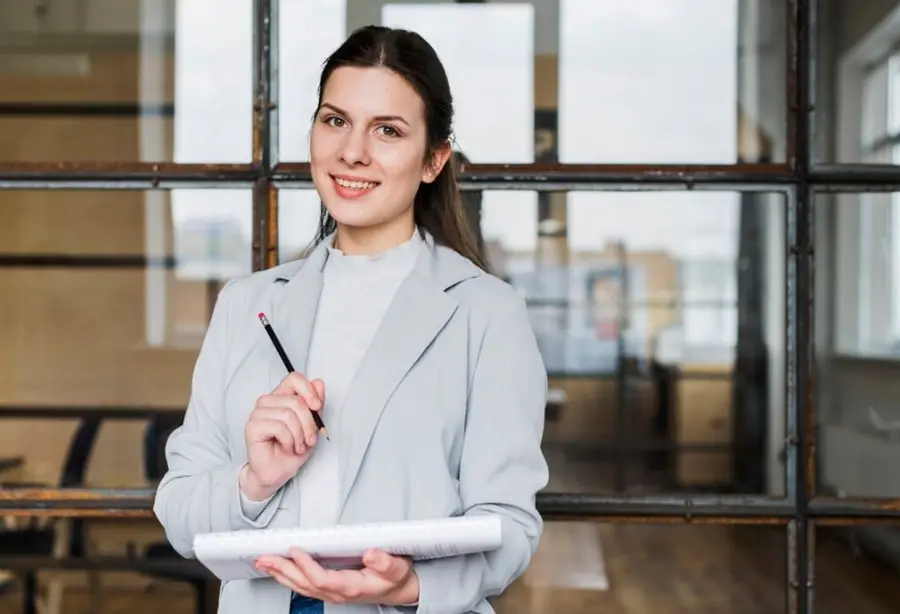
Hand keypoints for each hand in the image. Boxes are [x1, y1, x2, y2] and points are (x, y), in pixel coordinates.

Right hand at [240, 373, 325, 500]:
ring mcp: (257, 413)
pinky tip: (287, 447)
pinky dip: (289, 440)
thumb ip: (315, 405)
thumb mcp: (311, 426)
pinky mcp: (252, 427)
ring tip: (298, 446)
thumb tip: (319, 382)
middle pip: (296, 400)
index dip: (309, 390)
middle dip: (309, 424)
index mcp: (281, 397)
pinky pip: (279, 426)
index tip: (317, 407)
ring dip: (299, 435)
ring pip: (288, 414)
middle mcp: (267, 402)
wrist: (277, 472)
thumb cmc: (292, 449)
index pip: (294, 378)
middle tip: (310, 440)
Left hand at [255, 548, 418, 605]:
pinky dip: (288, 577)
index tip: (295, 550)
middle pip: (304, 583)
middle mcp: (337, 593)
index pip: (321, 579)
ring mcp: (331, 593)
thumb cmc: (395, 578)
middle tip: (265, 557)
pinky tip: (279, 569)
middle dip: (283, 570)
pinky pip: (303, 585)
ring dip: (280, 574)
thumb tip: (372, 554)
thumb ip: (385, 562)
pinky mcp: (329, 589)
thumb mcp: (397, 568)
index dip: (306, 566)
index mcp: (350, 587)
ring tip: (264, 562)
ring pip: (300, 586)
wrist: (398, 591)